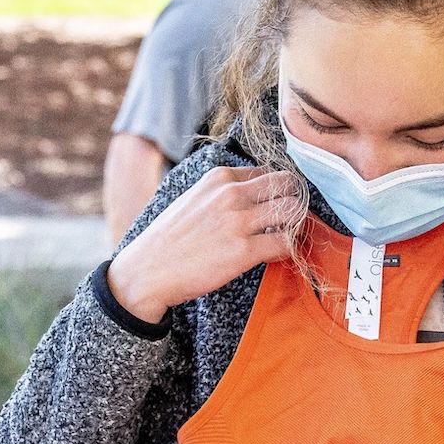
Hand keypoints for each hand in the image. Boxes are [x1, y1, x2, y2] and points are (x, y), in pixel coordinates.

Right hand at [106, 167, 305, 323]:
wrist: (147, 272)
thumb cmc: (169, 240)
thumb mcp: (194, 199)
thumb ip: (222, 193)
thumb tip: (252, 197)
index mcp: (219, 177)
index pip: (268, 172)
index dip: (277, 191)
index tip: (275, 207)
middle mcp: (231, 193)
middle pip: (288, 185)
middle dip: (294, 202)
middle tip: (289, 222)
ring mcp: (238, 221)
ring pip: (293, 210)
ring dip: (295, 225)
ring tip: (284, 238)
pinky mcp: (243, 251)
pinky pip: (286, 243)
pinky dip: (289, 249)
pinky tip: (275, 256)